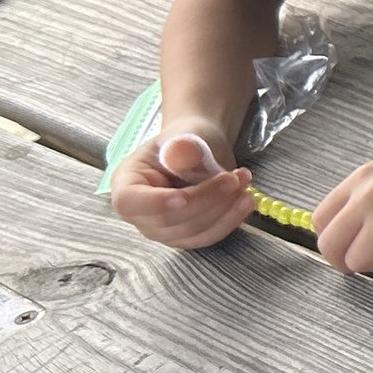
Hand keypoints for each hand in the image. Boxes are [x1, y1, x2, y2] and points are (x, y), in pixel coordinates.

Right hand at [110, 126, 256, 250]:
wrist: (200, 151)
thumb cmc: (186, 141)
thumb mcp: (184, 134)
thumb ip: (182, 146)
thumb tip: (182, 152)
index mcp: (126, 185)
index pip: (131, 203)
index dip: (156, 204)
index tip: (183, 197)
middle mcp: (139, 214)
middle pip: (168, 221)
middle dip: (206, 200)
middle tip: (236, 177)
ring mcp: (161, 229)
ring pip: (191, 232)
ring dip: (224, 210)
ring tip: (245, 182)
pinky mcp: (185, 236)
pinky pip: (206, 237)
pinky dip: (230, 221)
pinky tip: (246, 201)